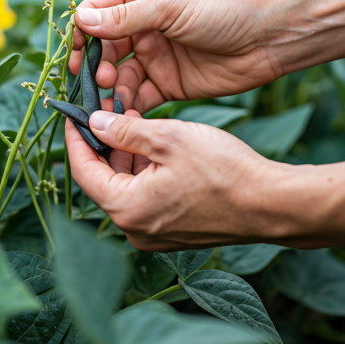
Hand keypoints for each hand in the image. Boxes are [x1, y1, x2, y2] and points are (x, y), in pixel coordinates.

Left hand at [66, 109, 285, 250]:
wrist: (270, 204)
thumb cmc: (223, 171)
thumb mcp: (168, 138)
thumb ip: (124, 131)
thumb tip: (94, 122)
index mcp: (126, 208)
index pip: (83, 171)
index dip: (76, 139)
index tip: (73, 114)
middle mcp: (134, 228)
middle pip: (104, 179)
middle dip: (105, 143)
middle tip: (111, 110)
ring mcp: (154, 233)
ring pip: (126, 186)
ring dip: (127, 155)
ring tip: (134, 122)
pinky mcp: (172, 230)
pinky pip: (145, 196)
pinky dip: (144, 170)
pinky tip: (154, 146)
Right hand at [70, 0, 278, 112]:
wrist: (271, 36)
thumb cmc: (224, 7)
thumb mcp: (171, 6)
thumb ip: (125, 18)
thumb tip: (81, 21)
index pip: (96, 12)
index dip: (82, 34)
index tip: (74, 56)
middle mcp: (142, 22)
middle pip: (102, 47)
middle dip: (95, 65)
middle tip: (100, 81)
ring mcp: (154, 54)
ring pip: (117, 75)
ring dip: (110, 88)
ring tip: (111, 99)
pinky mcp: (167, 82)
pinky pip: (138, 95)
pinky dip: (129, 104)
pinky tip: (125, 112)